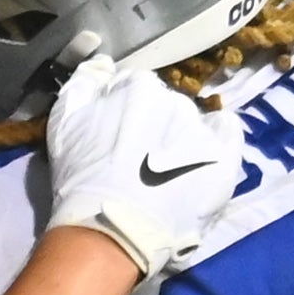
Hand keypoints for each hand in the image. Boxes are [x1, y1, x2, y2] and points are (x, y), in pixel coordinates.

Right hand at [42, 56, 243, 278]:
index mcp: (138, 88)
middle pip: (167, 106)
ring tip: (169, 173)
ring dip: (182, 139)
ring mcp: (202, 130)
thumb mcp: (64, 123)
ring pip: (194, 123)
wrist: (111, 230)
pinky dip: (218, 139)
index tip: (119, 138)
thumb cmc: (81, 180)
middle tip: (141, 161)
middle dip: (155, 127)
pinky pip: (228, 133)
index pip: (137, 89)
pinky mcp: (223, 159)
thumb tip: (102, 64)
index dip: (126, 114)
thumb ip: (84, 83)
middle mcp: (174, 101)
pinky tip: (204, 158)